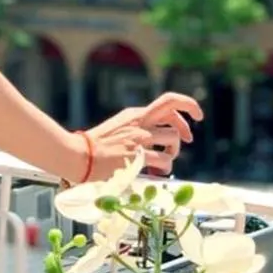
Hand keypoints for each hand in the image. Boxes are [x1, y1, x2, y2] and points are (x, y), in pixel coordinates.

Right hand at [84, 91, 202, 180]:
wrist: (77, 156)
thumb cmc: (94, 147)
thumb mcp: (117, 129)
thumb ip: (136, 130)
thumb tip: (153, 139)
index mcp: (134, 115)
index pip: (168, 102)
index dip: (186, 107)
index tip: (195, 118)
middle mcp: (139, 122)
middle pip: (174, 113)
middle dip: (187, 125)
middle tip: (189, 139)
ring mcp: (138, 138)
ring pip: (172, 138)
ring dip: (173, 152)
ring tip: (163, 161)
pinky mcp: (137, 155)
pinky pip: (164, 159)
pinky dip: (165, 166)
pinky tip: (157, 171)